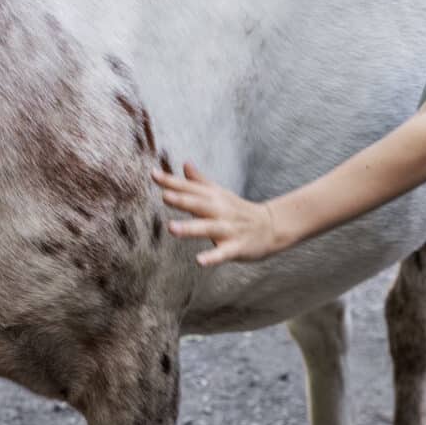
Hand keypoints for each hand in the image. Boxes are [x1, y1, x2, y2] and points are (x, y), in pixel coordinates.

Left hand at [152, 161, 301, 265]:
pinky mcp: (236, 247)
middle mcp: (220, 210)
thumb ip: (199, 181)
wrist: (272, 226)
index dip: (172, 181)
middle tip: (164, 196)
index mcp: (213, 197)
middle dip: (182, 200)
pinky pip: (223, 253)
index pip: (190, 187)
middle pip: (199, 204)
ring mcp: (228, 229)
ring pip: (208, 228)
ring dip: (190, 228)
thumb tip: (184, 163)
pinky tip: (199, 261)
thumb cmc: (238, 210)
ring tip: (172, 229)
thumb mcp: (220, 193)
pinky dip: (213, 257)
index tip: (153, 174)